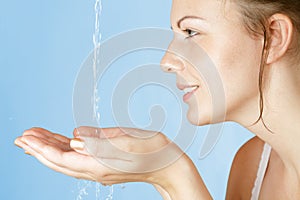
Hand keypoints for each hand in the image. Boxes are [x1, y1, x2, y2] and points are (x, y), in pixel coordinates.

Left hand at [15, 127, 211, 199]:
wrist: (169, 165)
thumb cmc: (154, 150)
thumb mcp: (129, 140)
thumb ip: (100, 140)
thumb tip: (74, 138)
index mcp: (100, 165)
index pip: (62, 158)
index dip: (42, 148)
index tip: (26, 137)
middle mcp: (96, 170)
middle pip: (60, 162)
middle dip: (39, 150)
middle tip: (21, 138)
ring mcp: (100, 168)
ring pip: (67, 160)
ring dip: (49, 149)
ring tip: (33, 138)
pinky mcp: (104, 163)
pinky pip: (78, 158)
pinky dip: (64, 150)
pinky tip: (60, 142)